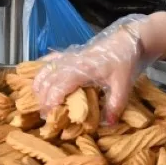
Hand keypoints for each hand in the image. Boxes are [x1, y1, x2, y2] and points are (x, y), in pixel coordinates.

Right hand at [32, 15, 152, 121]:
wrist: (128, 40)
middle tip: (45, 115)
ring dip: (39, 86)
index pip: (58, 87)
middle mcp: (71, 62)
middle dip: (43, 98)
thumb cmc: (125, 61)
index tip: (50, 116)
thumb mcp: (124, 85)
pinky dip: (41, 69)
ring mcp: (69, 56)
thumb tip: (108, 124)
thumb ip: (116, 104)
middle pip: (48, 80)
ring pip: (45, 70)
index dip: (51, 101)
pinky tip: (37, 79)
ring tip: (39, 102)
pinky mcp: (71, 53)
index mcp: (82, 70)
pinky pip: (50, 59)